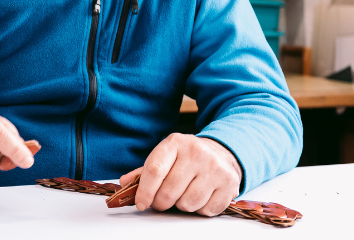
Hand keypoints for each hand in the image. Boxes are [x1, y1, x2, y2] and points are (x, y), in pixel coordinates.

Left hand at [122, 134, 241, 216]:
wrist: (223, 152)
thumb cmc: (188, 157)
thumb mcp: (167, 155)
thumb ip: (146, 171)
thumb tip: (124, 183)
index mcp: (176, 143)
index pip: (154, 170)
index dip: (144, 191)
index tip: (141, 203)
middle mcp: (197, 153)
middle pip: (169, 191)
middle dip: (161, 202)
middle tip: (162, 201)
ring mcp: (215, 168)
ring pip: (187, 204)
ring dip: (182, 206)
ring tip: (184, 193)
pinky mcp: (229, 184)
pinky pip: (206, 210)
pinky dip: (200, 209)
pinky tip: (201, 196)